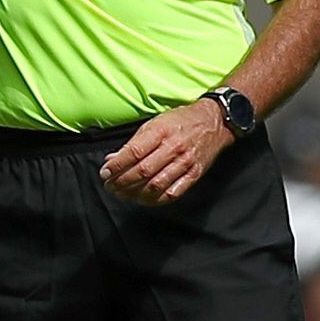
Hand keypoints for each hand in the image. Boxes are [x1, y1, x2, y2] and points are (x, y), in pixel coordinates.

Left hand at [100, 99, 231, 205]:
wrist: (214, 122)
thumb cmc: (181, 121)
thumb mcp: (154, 123)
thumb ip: (133, 143)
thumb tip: (112, 159)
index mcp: (161, 131)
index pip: (134, 152)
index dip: (116, 166)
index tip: (105, 173)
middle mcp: (174, 148)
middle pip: (143, 171)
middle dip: (122, 182)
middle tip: (110, 186)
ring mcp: (186, 163)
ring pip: (156, 185)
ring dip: (135, 193)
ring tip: (123, 194)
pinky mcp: (195, 174)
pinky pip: (173, 193)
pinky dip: (155, 199)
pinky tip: (143, 199)